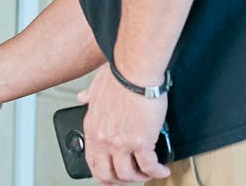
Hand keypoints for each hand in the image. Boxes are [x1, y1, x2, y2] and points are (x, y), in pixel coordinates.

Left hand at [76, 64, 171, 183]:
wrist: (134, 70)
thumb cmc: (119, 75)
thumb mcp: (95, 86)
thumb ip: (88, 96)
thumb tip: (82, 97)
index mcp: (92, 128)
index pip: (92, 161)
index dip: (103, 173)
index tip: (111, 175)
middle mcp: (104, 138)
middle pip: (108, 174)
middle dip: (120, 180)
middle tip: (131, 178)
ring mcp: (121, 142)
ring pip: (128, 174)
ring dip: (140, 177)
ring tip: (149, 172)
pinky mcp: (141, 141)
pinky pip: (149, 166)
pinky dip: (157, 171)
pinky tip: (162, 169)